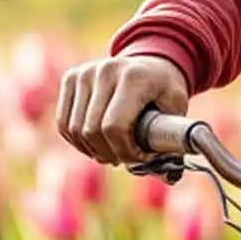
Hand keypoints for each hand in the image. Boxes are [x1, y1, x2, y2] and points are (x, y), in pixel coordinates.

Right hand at [57, 53, 190, 166]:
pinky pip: (63, 122)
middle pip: (92, 130)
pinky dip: (77, 141)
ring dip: (92, 150)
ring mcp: (84, 73)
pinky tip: (95, 145)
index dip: (124, 151)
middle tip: (124, 159)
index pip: (114, 126)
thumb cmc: (164, 90)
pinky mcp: (71, 78)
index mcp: (134, 77)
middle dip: (109, 153)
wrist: (151, 63)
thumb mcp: (176, 108)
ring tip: (111, 153)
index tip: (139, 158)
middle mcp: (105, 70)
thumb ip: (170, 138)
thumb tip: (166, 176)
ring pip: (74, 129)